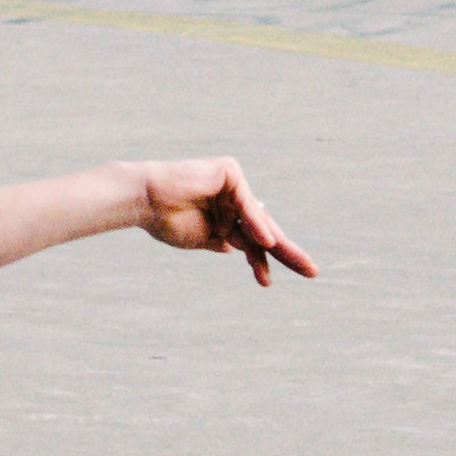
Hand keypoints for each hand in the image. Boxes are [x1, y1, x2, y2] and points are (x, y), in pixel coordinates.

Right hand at [134, 154, 314, 284]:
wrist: (143, 201)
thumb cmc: (164, 220)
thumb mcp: (201, 239)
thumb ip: (222, 242)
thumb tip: (241, 250)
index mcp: (225, 217)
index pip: (251, 242)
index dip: (261, 261)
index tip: (267, 283)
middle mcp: (232, 199)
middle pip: (264, 230)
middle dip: (286, 252)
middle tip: (311, 272)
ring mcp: (233, 185)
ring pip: (259, 220)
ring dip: (278, 245)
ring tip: (300, 265)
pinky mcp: (230, 172)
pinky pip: (247, 205)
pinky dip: (256, 224)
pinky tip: (268, 241)